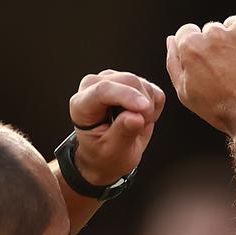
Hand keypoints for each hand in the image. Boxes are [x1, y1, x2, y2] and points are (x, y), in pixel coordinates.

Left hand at [68, 70, 165, 184]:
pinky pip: (153, 90)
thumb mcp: (112, 152)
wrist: (106, 153)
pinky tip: (141, 118)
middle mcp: (94, 85)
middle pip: (129, 81)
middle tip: (139, 130)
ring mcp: (112, 80)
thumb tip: (137, 117)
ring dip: (148, 109)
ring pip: (143, 85)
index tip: (145, 108)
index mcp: (81, 104)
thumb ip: (123, 133)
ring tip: (136, 127)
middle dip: (143, 107)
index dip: (127, 96)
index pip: (103, 90)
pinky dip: (154, 106)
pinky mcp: (129, 82)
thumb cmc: (104, 154)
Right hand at [165, 16, 235, 137]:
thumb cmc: (222, 109)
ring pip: (235, 26)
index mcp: (192, 46)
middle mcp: (215, 33)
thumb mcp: (186, 93)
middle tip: (229, 71)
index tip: (207, 63)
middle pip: (212, 30)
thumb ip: (174, 63)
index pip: (187, 32)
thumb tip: (172, 40)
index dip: (196, 49)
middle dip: (217, 45)